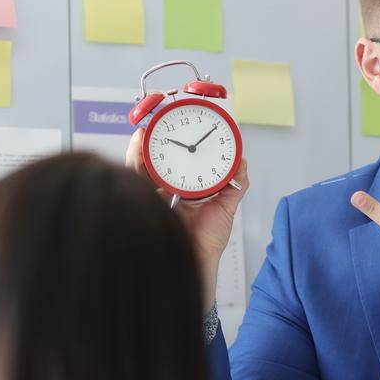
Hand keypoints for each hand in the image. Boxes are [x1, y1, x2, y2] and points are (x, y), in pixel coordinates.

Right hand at [126, 127, 249, 310]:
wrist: (199, 258)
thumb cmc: (209, 239)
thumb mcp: (226, 206)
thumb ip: (235, 184)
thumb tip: (243, 161)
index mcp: (184, 186)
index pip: (177, 159)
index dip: (176, 141)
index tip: (180, 123)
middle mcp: (166, 187)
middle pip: (155, 157)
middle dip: (154, 138)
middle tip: (158, 121)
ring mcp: (153, 193)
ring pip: (141, 164)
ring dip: (141, 145)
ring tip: (145, 130)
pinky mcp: (144, 199)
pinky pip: (136, 177)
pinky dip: (136, 159)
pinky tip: (140, 145)